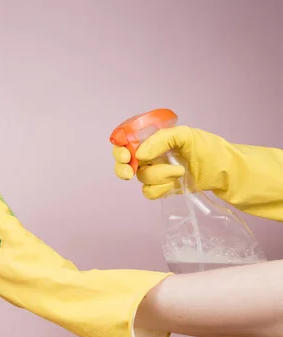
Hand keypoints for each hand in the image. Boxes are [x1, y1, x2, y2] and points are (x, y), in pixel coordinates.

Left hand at [0, 189, 171, 336]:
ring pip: (1, 256)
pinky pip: (12, 265)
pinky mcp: (23, 290)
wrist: (67, 300)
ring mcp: (7, 286)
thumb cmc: (39, 268)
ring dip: (3, 239)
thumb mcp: (17, 236)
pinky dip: (14, 251)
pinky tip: (26, 247)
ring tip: (11, 225)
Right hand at [112, 125, 282, 220]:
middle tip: (132, 171)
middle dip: (124, 168)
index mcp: (152, 139)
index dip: (119, 149)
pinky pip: (149, 192)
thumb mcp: (186, 135)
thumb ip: (161, 139)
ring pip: (141, 179)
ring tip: (179, 171)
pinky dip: (161, 189)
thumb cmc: (209, 149)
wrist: (226, 172)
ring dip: (159, 175)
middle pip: (124, 163)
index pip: (125, 141)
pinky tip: (176, 183)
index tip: (126, 155)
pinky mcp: (162, 189)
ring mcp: (155, 173)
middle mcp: (150, 155)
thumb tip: (140, 154)